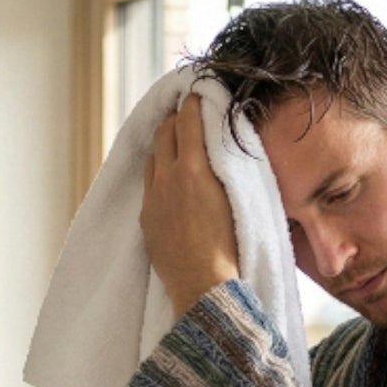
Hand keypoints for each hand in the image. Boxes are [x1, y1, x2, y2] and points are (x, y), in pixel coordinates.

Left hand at [140, 96, 238, 317]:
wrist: (206, 292)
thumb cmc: (234, 252)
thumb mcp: (239, 201)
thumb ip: (228, 168)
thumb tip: (225, 146)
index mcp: (193, 170)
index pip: (188, 119)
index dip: (194, 103)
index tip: (200, 94)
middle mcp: (167, 179)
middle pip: (164, 132)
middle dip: (176, 119)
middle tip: (188, 116)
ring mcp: (153, 200)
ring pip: (153, 158)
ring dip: (165, 146)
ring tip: (177, 146)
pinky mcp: (147, 221)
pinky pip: (149, 187)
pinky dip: (159, 175)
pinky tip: (170, 183)